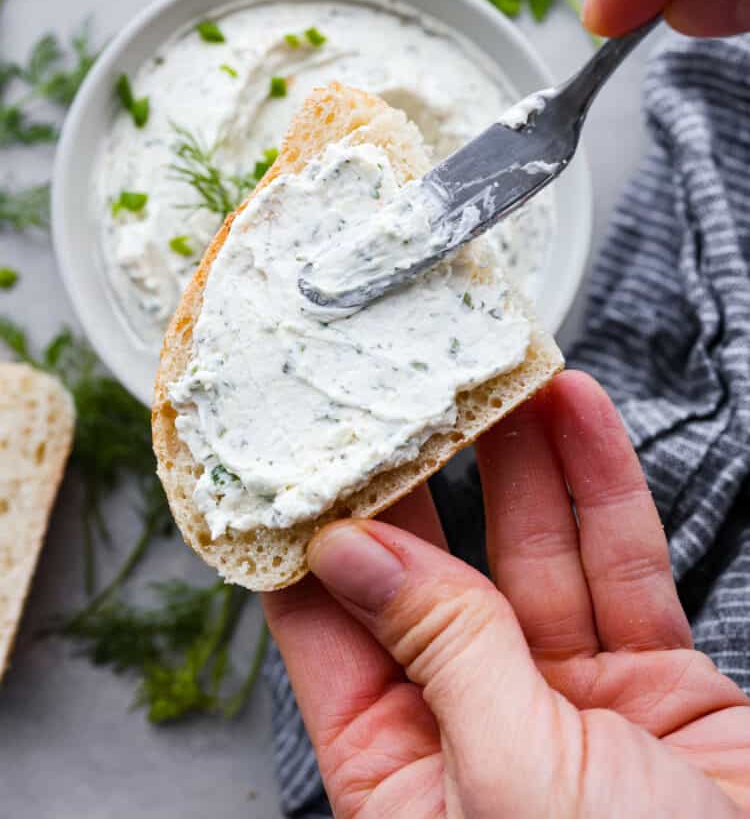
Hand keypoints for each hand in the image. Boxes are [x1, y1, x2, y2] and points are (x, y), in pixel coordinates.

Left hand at [264, 372, 749, 817]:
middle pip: (432, 576)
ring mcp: (566, 697)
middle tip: (401, 397)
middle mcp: (475, 728)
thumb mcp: (508, 775)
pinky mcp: (650, 676)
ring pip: (531, 555)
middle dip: (422, 479)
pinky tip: (578, 420)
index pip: (330, 635)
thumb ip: (438, 649)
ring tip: (495, 383)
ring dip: (518, 462)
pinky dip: (602, 488)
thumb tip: (352, 553)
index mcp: (403, 777)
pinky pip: (620, 566)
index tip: (304, 456)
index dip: (317, 540)